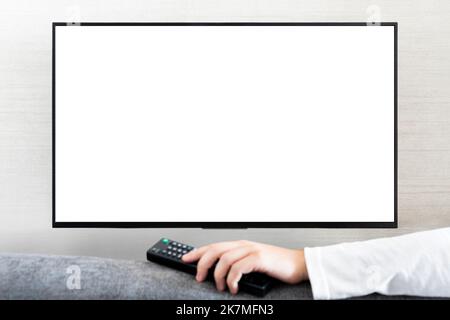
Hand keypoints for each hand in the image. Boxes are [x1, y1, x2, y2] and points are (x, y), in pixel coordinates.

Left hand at [182, 240, 307, 293]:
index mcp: (241, 244)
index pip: (213, 245)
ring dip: (218, 276)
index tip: (186, 259)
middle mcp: (244, 245)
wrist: (298, 264)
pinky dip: (232, 280)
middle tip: (199, 277)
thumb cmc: (277, 265)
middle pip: (215, 250)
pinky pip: (237, 268)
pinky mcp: (259, 259)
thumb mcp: (254, 261)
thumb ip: (238, 263)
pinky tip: (234, 288)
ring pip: (224, 260)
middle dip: (203, 264)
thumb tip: (220, 273)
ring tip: (220, 287)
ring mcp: (251, 250)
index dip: (198, 252)